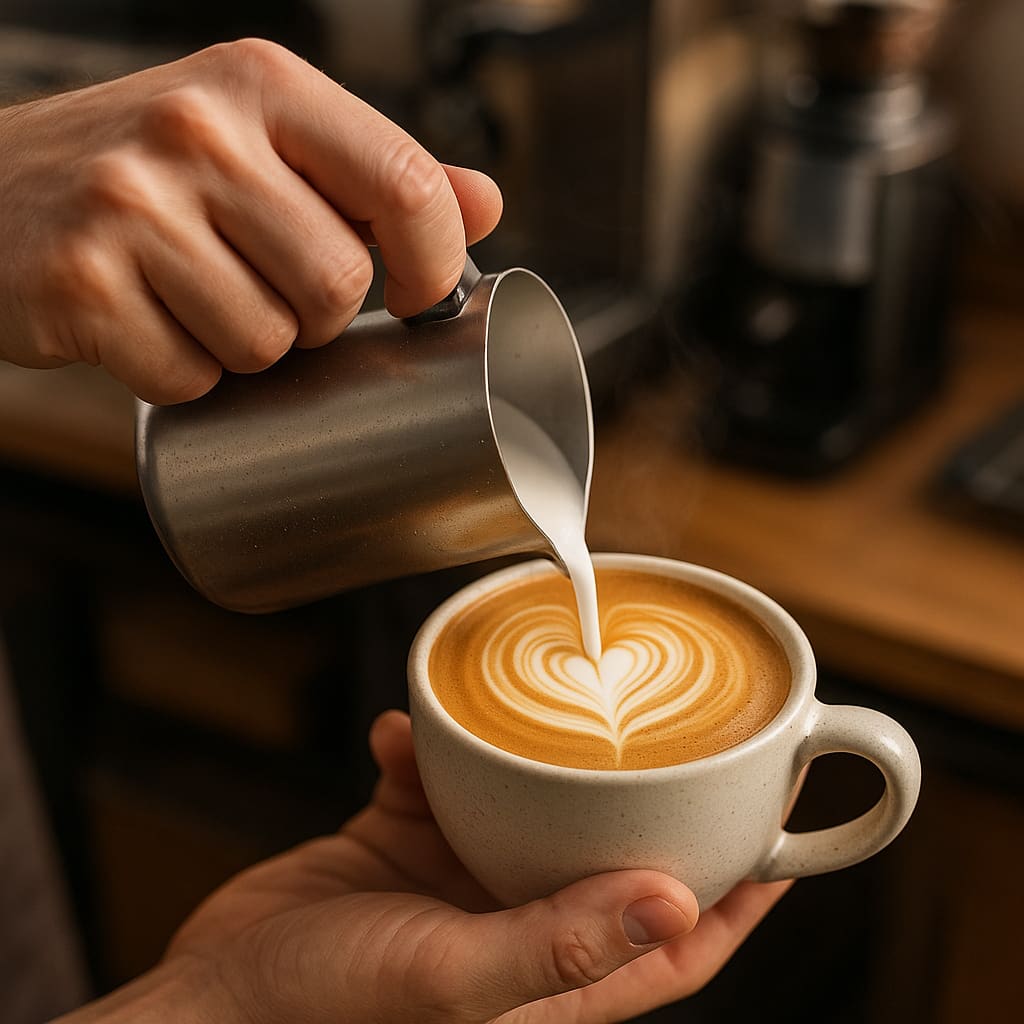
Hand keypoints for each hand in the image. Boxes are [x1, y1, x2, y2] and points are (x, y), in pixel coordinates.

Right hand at [0, 40, 501, 403]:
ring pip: (269, 342)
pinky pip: (191, 378)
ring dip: (246, 347)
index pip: (405, 186)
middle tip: (262, 287)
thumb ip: (374, 173)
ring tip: (194, 299)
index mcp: (261, 84)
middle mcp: (197, 130)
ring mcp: (131, 205)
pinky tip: (144, 323)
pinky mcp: (82, 283)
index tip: (417, 294)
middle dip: (316, 315)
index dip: (433, 263)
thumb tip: (484, 204)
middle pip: (339, 284)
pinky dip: (179, 373)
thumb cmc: (147, 175)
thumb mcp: (261, 140)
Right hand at [57, 711, 790, 1023]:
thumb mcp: (448, 976)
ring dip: (520, 758)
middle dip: (638, 798)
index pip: (674, 944)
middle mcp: (515, 926)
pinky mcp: (402, 842)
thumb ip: (558, 943)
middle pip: (604, 855)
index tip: (779, 837)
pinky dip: (426, 751)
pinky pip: (436, 779)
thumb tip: (677, 901)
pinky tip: (400, 731)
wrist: (209, 996)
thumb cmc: (322, 1011)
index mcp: (550, 980)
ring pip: (521, 805)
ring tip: (518, 707)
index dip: (736, 897)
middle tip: (676, 731)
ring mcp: (458, 882)